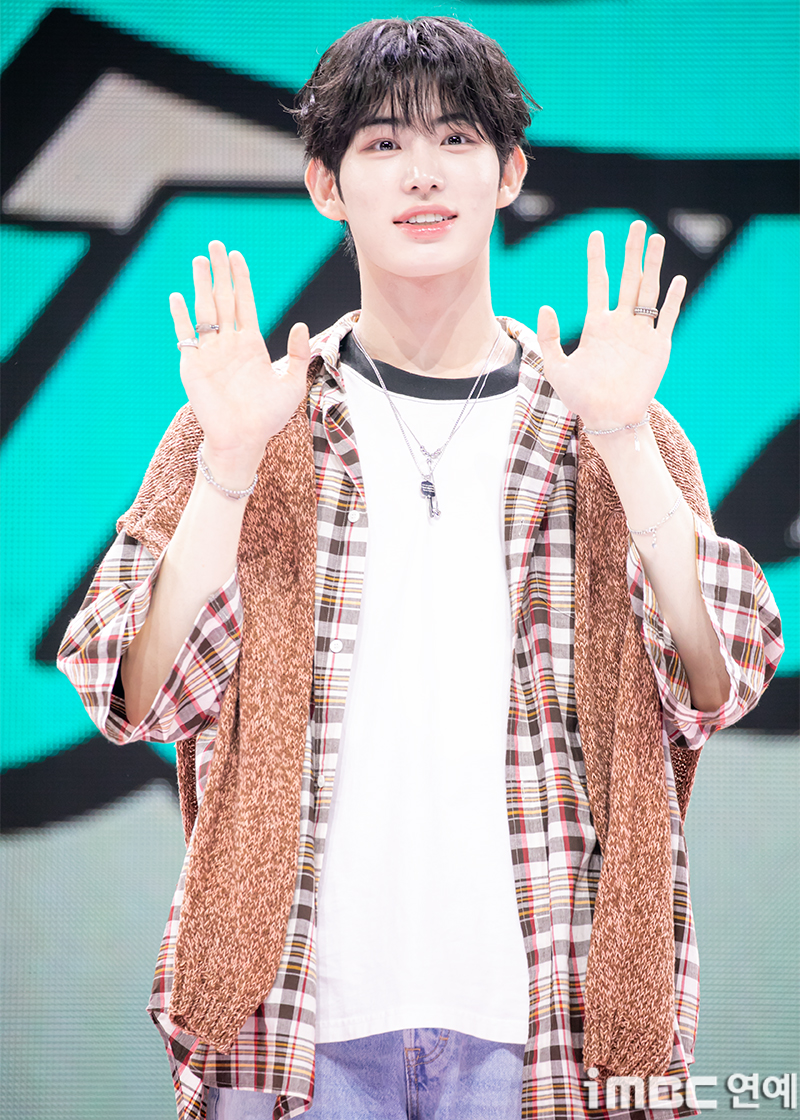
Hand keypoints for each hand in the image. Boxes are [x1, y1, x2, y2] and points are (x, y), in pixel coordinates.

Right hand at [169, 241, 309, 481]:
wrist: (244, 441)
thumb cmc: (268, 418)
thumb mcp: (293, 385)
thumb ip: (299, 355)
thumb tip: (301, 325)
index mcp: (251, 346)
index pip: (245, 304)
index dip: (241, 280)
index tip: (237, 256)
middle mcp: (229, 344)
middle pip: (223, 299)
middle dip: (219, 272)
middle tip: (215, 245)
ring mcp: (210, 353)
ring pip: (204, 310)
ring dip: (201, 285)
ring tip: (199, 260)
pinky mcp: (193, 365)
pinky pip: (186, 335)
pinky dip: (180, 316)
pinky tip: (177, 296)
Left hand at [535, 220, 685, 430]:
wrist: (608, 420)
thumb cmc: (581, 398)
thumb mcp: (557, 368)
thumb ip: (550, 338)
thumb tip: (545, 306)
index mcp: (597, 326)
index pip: (598, 284)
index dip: (597, 260)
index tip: (596, 235)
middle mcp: (620, 324)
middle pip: (628, 279)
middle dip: (632, 252)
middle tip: (637, 225)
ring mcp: (640, 334)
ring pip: (649, 292)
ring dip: (653, 266)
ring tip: (656, 239)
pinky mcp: (657, 348)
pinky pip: (667, 319)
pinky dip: (674, 300)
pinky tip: (678, 280)